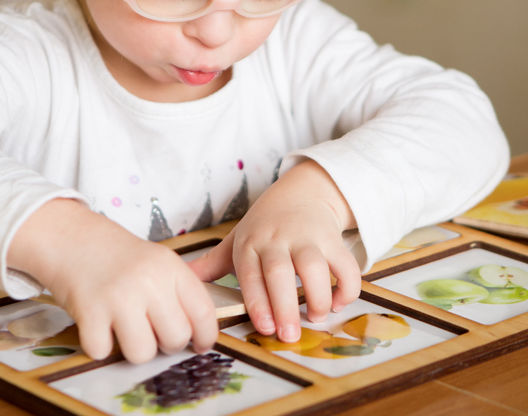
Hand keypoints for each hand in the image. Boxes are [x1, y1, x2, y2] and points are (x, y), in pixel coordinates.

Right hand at [8, 199, 217, 363]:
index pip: (203, 312)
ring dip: (134, 350)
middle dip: (167, 345)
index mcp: (171, 268)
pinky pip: (103, 352)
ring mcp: (118, 298)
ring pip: (143, 354)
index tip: (200, 344)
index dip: (206, 336)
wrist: (71, 237)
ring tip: (125, 331)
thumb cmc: (117, 255)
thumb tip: (200, 330)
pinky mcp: (89, 312)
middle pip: (176, 338)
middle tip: (154, 333)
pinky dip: (99, 346)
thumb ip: (179, 291)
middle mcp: (148, 282)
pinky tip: (98, 327)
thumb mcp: (158, 261)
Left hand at [188, 160, 361, 341]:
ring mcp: (307, 238)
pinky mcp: (333, 238)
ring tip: (316, 317)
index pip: (250, 274)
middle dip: (285, 306)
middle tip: (288, 336)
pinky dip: (346, 286)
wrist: (302, 190)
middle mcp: (277, 239)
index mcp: (250, 243)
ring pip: (315, 267)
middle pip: (280, 273)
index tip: (265, 328)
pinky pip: (345, 264)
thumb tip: (182, 282)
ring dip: (318, 296)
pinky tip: (338, 302)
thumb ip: (211, 263)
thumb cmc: (264, 225)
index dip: (257, 302)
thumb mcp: (236, 239)